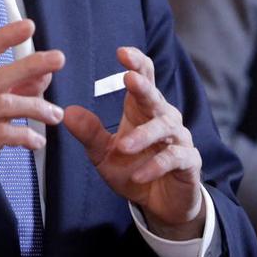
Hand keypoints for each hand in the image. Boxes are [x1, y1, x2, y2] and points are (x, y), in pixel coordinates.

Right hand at [0, 19, 64, 220]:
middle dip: (30, 65)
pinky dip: (25, 136)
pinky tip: (37, 142)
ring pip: (4, 105)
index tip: (28, 26)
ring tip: (55, 115)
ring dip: (36, 108)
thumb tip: (44, 73)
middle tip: (58, 59)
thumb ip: (14, 92)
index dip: (4, 37)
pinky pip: (2, 135)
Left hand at [64, 46, 203, 239]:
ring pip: (165, 128)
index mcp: (142, 109)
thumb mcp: (104, 154)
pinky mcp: (188, 162)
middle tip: (129, 78)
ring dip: (143, 136)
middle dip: (143, 86)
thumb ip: (89, 133)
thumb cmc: (132, 170)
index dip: (136, 62)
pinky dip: (156, 165)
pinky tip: (139, 175)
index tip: (121, 52)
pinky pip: (174, 158)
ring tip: (123, 146)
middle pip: (155, 97)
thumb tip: (67, 112)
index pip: (144, 77)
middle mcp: (164, 118)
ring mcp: (179, 139)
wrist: (160, 204)